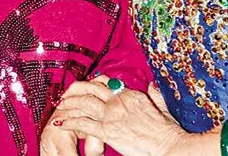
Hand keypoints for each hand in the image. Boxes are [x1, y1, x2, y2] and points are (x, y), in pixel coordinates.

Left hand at [47, 80, 189, 155]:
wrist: (168, 144)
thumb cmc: (166, 130)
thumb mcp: (161, 106)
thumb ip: (154, 94)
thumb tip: (152, 85)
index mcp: (130, 94)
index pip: (106, 83)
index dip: (92, 84)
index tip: (85, 87)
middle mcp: (118, 101)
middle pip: (90, 88)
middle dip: (75, 90)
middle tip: (66, 94)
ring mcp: (111, 115)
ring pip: (83, 103)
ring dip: (69, 104)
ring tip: (60, 107)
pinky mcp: (107, 131)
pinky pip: (83, 124)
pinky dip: (69, 122)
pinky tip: (61, 123)